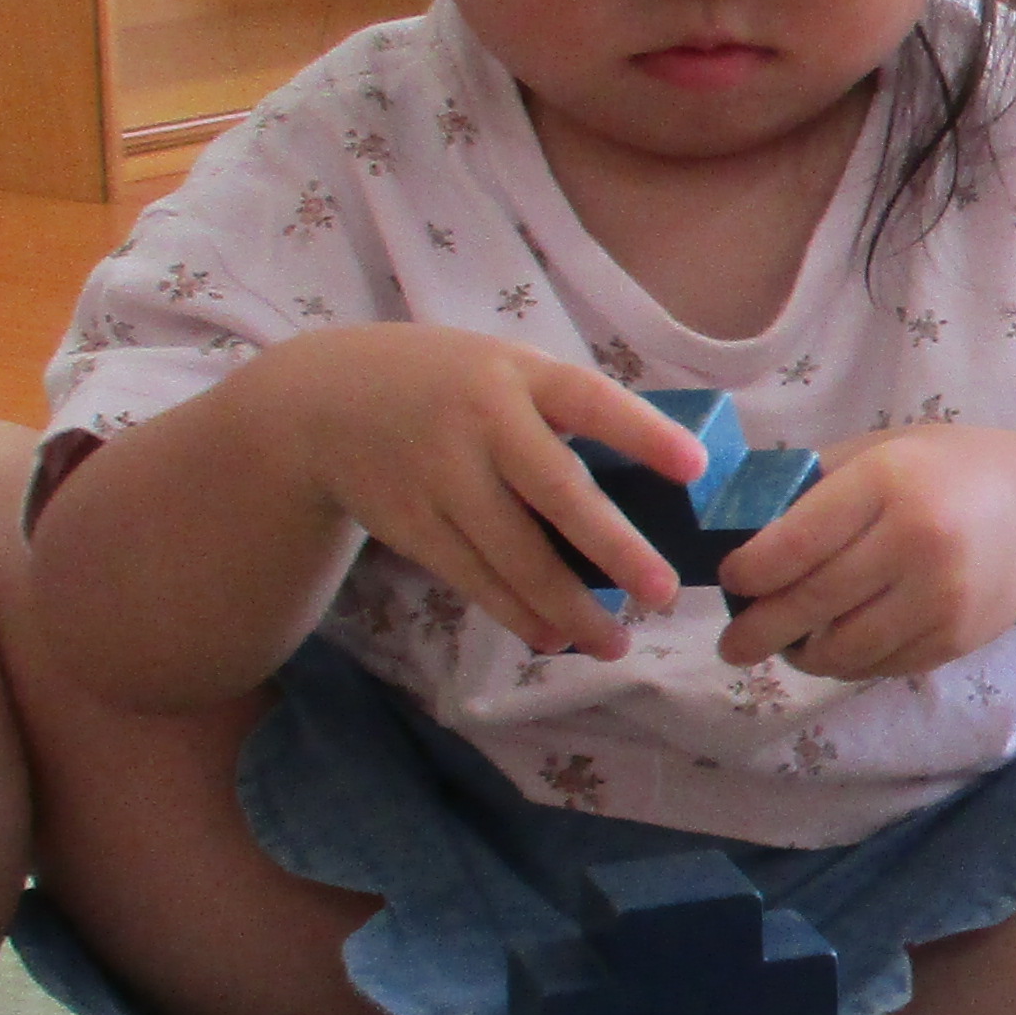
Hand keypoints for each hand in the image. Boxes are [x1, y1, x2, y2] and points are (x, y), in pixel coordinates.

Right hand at [242, 322, 693, 659]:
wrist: (320, 402)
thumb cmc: (449, 385)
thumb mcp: (503, 370)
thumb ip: (562, 412)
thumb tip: (656, 481)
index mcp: (518, 374)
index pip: (589, 401)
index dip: (642, 433)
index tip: (695, 468)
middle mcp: (481, 423)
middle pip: (555, 491)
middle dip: (614, 547)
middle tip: (664, 593)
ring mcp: (440, 477)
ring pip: (513, 553)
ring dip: (567, 606)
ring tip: (614, 644)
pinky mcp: (411, 524)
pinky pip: (474, 577)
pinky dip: (515, 612)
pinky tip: (553, 636)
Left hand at [711, 427, 1015, 683]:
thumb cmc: (950, 475)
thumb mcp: (886, 450)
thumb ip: (818, 482)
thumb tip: (738, 527)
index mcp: (888, 481)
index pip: (794, 542)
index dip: (748, 573)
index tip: (730, 582)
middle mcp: (916, 540)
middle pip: (809, 603)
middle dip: (758, 630)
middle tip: (732, 644)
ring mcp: (940, 596)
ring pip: (841, 649)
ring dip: (801, 656)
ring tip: (787, 646)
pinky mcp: (955, 638)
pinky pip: (879, 666)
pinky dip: (847, 665)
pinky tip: (836, 647)